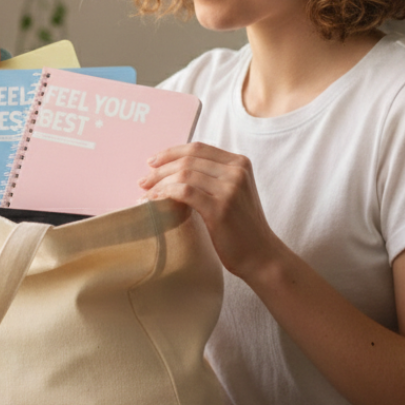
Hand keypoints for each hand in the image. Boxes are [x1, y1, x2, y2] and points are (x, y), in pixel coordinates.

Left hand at [139, 142, 282, 279]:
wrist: (261, 255)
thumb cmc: (240, 227)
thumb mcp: (231, 192)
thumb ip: (211, 177)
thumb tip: (171, 169)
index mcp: (239, 163)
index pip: (198, 148)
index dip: (171, 153)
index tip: (152, 162)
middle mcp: (237, 171)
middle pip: (188, 160)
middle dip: (161, 169)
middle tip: (143, 181)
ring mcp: (230, 188)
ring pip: (184, 174)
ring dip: (160, 182)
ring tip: (145, 192)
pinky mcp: (221, 207)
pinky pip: (185, 192)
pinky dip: (165, 193)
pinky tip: (154, 200)